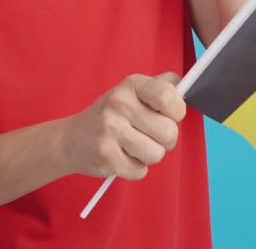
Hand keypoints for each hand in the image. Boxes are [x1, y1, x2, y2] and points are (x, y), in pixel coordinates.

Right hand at [62, 72, 185, 180]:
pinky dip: (135, 168)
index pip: (168, 97)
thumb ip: (160, 86)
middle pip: (169, 132)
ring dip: (150, 155)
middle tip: (150, 135)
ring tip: (135, 146)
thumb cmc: (110, 115)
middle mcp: (120, 105)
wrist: (71, 139)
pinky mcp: (106, 157)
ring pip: (157, 154)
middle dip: (165, 139)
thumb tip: (184, 86)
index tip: (169, 115)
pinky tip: (123, 156)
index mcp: (131, 85)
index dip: (177, 111)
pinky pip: (141, 171)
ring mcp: (111, 131)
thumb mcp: (132, 92)